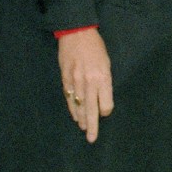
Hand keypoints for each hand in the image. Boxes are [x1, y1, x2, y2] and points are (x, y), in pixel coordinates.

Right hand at [57, 28, 113, 144]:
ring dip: (81, 119)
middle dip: (92, 126)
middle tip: (92, 138)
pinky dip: (72, 108)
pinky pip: (69, 98)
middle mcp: (89, 82)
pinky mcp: (65, 79)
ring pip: (79, 106)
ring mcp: (75, 82)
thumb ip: (104, 81)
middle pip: (91, 110)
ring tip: (84, 129)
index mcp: (103, 78)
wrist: (76, 33)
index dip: (106, 110)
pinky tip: (75, 116)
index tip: (105, 111)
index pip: (105, 104)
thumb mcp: (106, 62)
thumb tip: (102, 97)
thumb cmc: (95, 47)